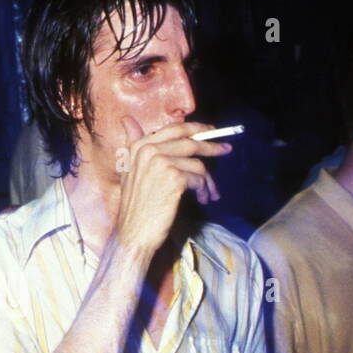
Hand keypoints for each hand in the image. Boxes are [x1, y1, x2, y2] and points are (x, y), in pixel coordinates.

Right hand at [115, 116, 227, 255]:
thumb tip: (126, 119)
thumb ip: (133, 144)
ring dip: (207, 180)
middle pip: (190, 141)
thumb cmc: (136, 207)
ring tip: (209, 193)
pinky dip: (204, 190)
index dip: (196, 129)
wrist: (134, 233)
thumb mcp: (130, 171)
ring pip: (197, 164)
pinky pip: (199, 178)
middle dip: (211, 146)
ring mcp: (161, 162)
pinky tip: (202, 199)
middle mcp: (149, 150)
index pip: (173, 129)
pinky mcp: (174, 178)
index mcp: (139, 146)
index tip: (210, 131)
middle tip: (226, 149)